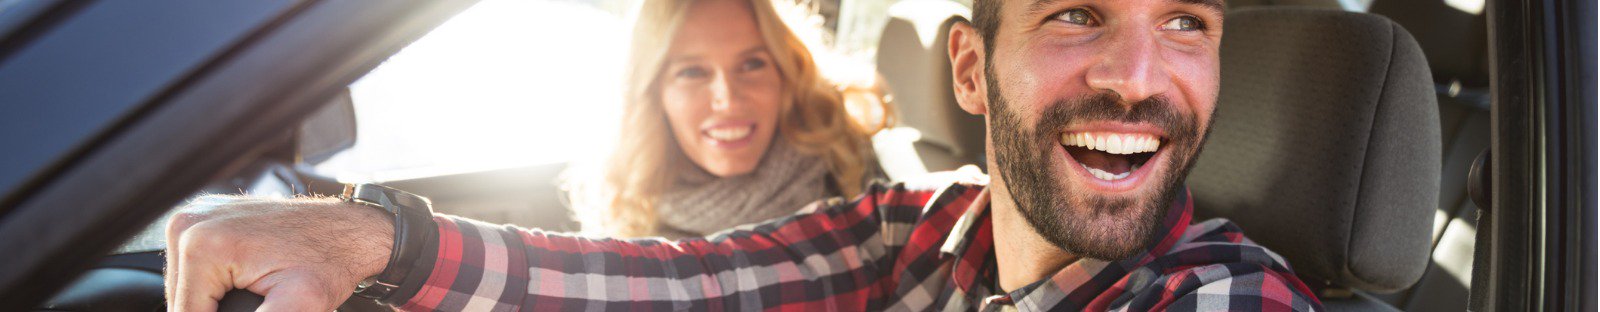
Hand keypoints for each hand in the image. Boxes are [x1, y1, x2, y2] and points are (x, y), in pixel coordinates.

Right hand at [164, 195, 394, 310]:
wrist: (351, 231)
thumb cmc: (330, 263)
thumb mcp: (299, 305)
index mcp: (201, 244)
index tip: (259, 311)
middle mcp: (190, 223)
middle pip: (182, 300)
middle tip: (263, 303)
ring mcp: (196, 215)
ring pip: (187, 285)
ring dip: (213, 301)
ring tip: (258, 297)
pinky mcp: (207, 217)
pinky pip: (197, 266)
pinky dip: (216, 284)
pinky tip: (244, 286)